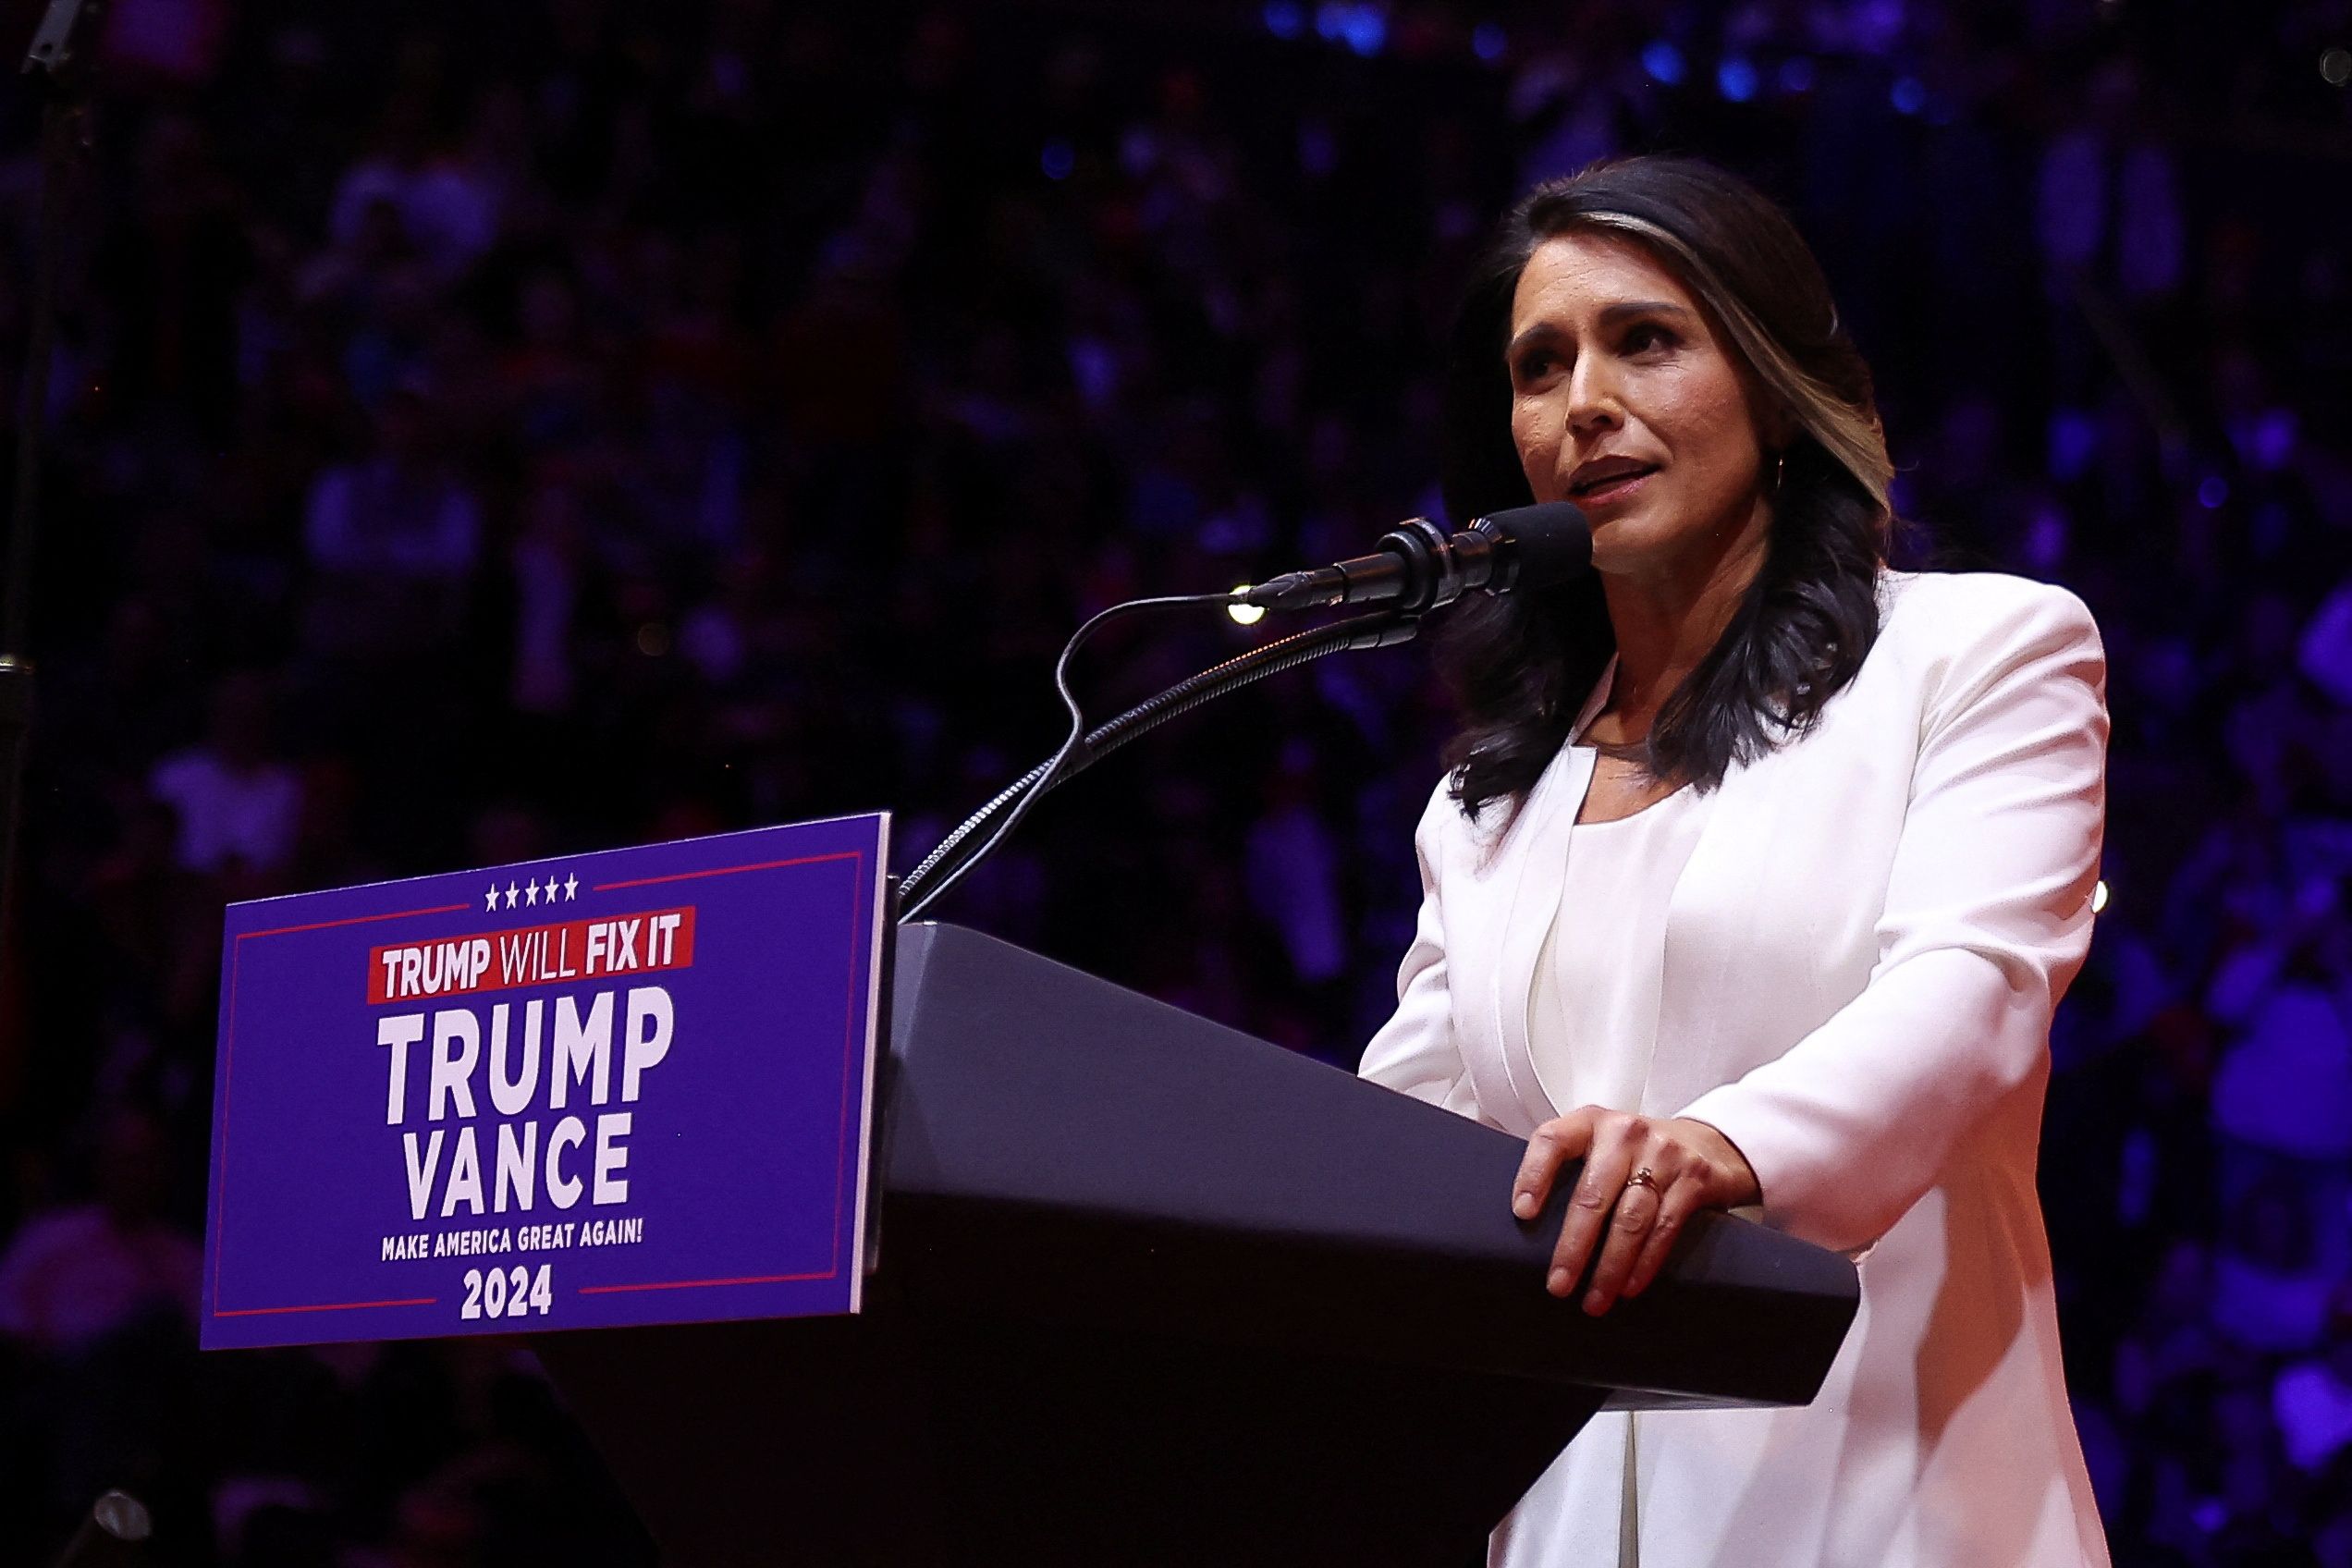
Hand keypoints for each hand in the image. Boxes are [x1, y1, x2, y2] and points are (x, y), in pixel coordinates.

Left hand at [1512, 1107, 1760, 1314]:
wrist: (1707, 1143)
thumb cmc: (1636, 1153)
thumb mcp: (1601, 1145)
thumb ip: (1572, 1169)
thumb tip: (1528, 1227)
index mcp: (1590, 1122)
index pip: (1552, 1141)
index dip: (1534, 1175)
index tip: (1522, 1214)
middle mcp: (1625, 1132)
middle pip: (1592, 1195)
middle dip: (1573, 1247)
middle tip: (1558, 1286)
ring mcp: (1663, 1153)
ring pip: (1630, 1220)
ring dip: (1609, 1267)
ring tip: (1594, 1300)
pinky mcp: (1694, 1178)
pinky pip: (1664, 1228)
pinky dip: (1644, 1263)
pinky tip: (1628, 1287)